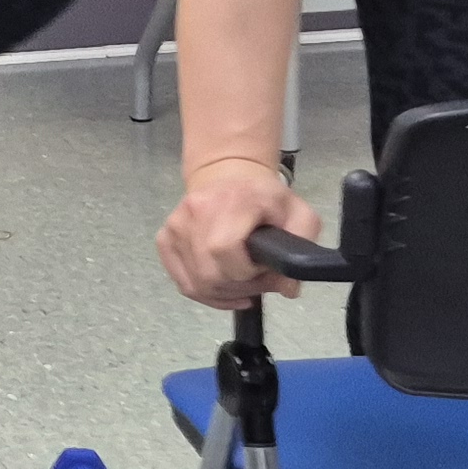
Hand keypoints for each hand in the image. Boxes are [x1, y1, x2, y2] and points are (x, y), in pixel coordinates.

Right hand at [157, 160, 318, 309]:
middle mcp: (196, 210)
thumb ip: (303, 250)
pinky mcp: (165, 238)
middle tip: (257, 279)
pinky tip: (223, 288)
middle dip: (238, 287)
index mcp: (232, 201)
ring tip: (243, 281)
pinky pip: (183, 283)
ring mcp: (176, 225)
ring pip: (195, 284)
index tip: (263, 268)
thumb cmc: (266, 198)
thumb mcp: (299, 216)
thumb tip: (288, 290)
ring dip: (223, 293)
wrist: (229, 176)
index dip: (247, 272)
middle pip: (209, 274)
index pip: (224, 250)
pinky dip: (205, 293)